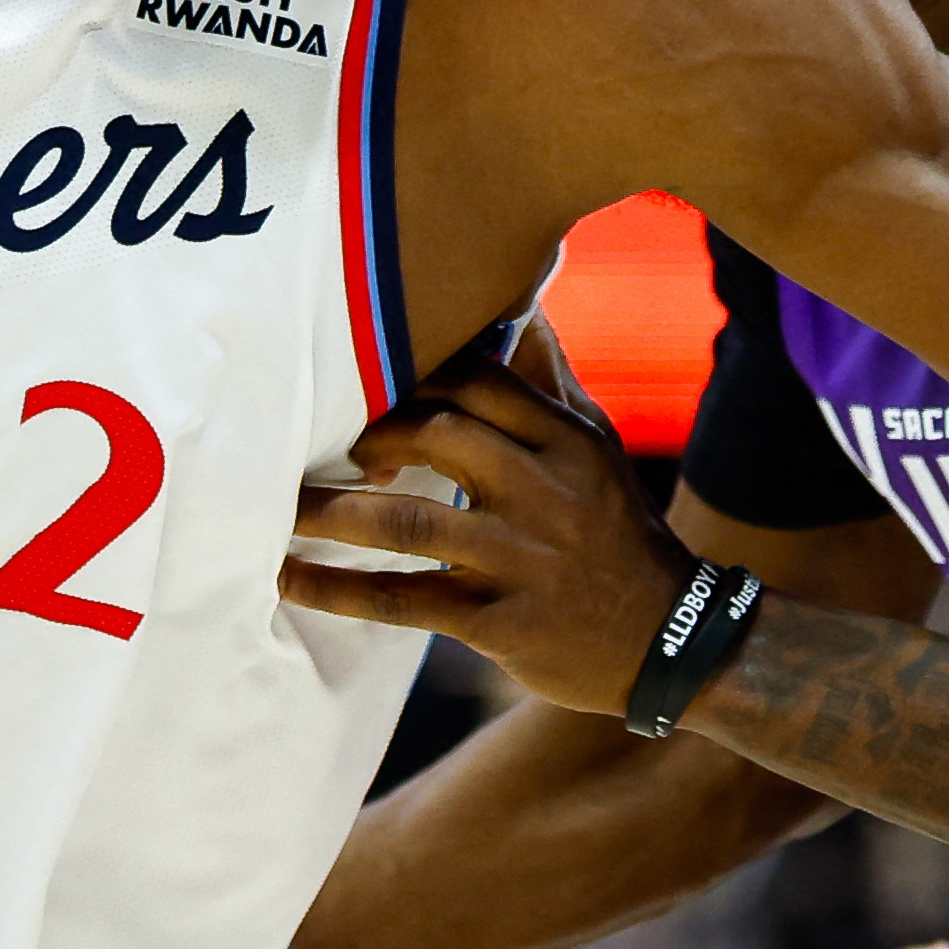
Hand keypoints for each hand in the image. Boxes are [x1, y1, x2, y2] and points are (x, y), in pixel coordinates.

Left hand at [277, 356, 692, 709]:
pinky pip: (403, 600)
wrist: (672, 644)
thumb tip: (517, 305)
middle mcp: (545, 493)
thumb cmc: (616, 532)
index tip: (364, 382)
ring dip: (330, 513)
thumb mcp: (595, 449)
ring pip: (408, 522)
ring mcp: (520, 560)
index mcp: (566, 442)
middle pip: (439, 436)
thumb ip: (548, 381)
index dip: (411, 373)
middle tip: (320, 447)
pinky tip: (287, 580)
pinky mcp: (498, 622)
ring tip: (276, 506)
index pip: (478, 381)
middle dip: (370, 435)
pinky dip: (338, 590)